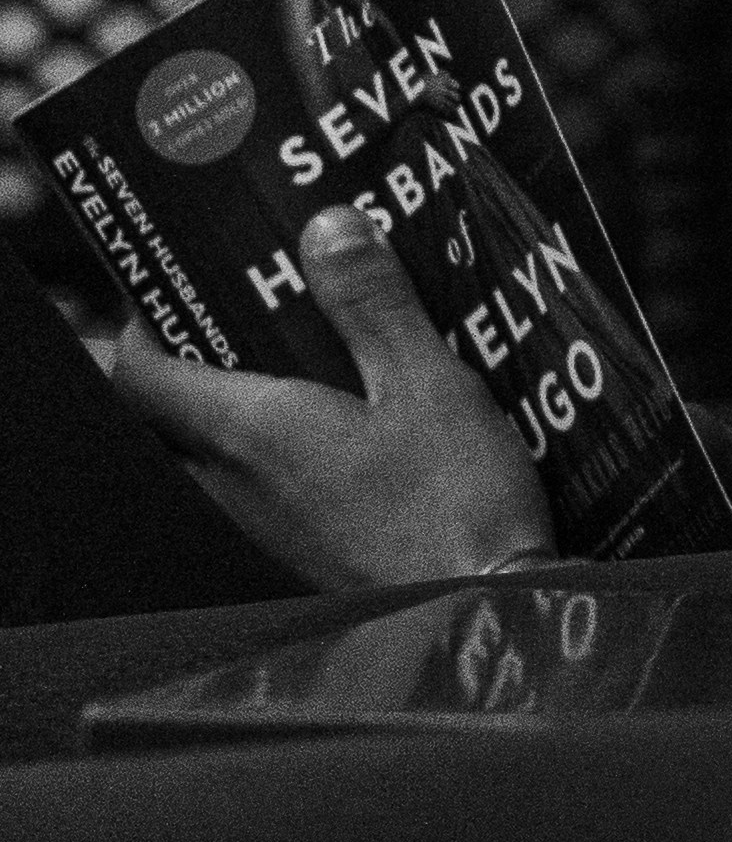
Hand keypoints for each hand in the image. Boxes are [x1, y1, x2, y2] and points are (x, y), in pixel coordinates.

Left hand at [107, 200, 555, 591]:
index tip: (172, 291)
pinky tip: (334, 434)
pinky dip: (264, 454)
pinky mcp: (290, 556)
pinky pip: (247, 493)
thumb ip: (372, 304)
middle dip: (186, 362)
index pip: (141, 376)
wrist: (480, 614)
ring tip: (292, 365)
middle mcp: (232, 486)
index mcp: (251, 432)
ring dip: (226, 411)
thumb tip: (327, 228)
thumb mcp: (428, 382)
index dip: (140, 328)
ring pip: (204, 458)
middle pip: (164, 418)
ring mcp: (257, 529)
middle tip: (237, 314)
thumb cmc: (453, 504)